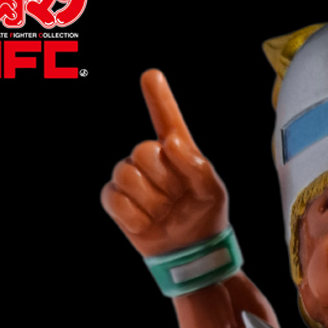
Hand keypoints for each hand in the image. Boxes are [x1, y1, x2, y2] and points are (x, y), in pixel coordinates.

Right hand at [101, 69, 227, 257]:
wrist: (192, 252)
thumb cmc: (204, 216)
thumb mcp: (211, 191)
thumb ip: (196, 165)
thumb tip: (167, 143)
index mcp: (177, 152)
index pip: (166, 120)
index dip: (159, 99)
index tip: (152, 75)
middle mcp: (151, 159)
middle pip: (143, 151)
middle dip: (163, 181)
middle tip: (176, 199)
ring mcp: (131, 178)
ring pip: (127, 175)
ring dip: (151, 201)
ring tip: (164, 213)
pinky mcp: (116, 200)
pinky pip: (115, 198)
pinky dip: (134, 216)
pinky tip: (147, 223)